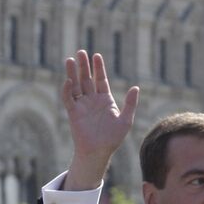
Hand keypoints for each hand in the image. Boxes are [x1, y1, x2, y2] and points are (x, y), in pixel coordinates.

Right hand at [60, 50, 138, 189]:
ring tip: (70, 59)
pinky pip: (69, 99)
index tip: (96, 55)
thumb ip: (130, 104)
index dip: (98, 68)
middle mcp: (92, 100)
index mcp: (105, 99)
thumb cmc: (113, 138)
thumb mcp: (126, 120)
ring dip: (72, 73)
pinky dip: (67, 90)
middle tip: (81, 52)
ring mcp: (82, 105)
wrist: (99, 152)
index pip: (100, 79)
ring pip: (76, 85)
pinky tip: (68, 80)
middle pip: (86, 79)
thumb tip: (136, 88)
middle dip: (84, 66)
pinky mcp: (73, 113)